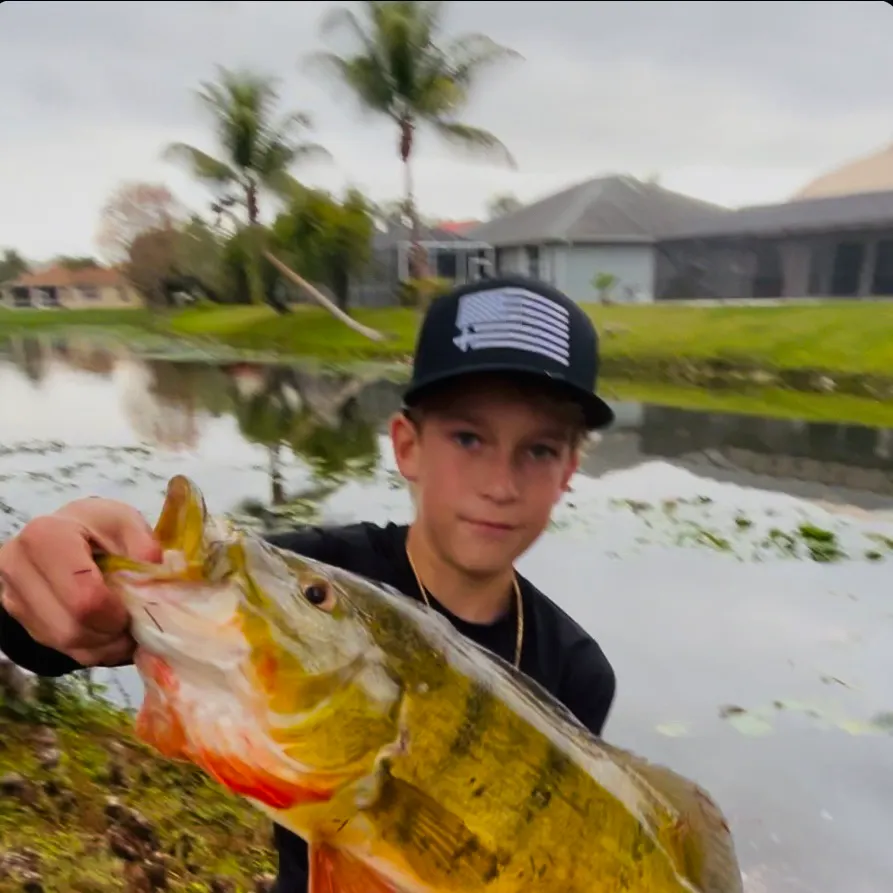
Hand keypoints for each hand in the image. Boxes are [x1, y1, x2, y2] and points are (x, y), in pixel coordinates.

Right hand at [0, 498, 161, 666]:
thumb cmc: (98, 527)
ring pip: (64, 643)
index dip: (116, 613)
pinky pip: (59, 648)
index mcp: (47, 537)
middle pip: (71, 628)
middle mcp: (19, 568)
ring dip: (103, 645)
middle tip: (134, 624)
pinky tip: (107, 632)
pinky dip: (91, 648)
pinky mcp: (20, 617)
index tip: (135, 609)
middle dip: (111, 633)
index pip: (83, 597)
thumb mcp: (125, 522)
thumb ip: (144, 544)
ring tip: (125, 628)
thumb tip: (156, 571)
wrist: (65, 534)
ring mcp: (15, 596)